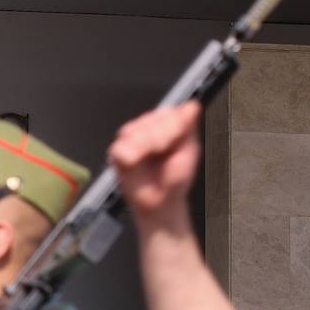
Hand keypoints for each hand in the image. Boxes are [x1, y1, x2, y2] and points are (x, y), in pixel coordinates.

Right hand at [109, 102, 200, 218]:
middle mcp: (150, 129)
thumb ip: (188, 128)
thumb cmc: (175, 181)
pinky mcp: (118, 154)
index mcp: (171, 126)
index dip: (171, 126)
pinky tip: (135, 162)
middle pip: (148, 119)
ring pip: (131, 131)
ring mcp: (133, 140)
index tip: (175, 142)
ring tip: (148, 159)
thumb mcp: (189, 152)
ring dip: (142, 147)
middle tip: (162, 153)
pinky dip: (128, 155)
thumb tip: (191, 106)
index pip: (168, 112)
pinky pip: (118, 147)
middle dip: (157, 138)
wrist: (159, 204)